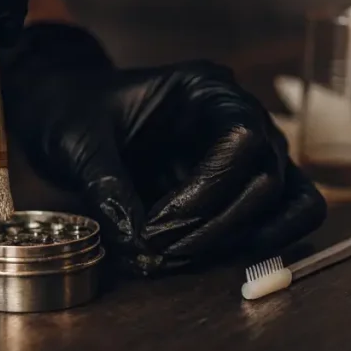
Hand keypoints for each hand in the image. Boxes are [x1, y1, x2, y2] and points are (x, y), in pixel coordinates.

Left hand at [0, 24, 326, 274]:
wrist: (66, 112)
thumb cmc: (73, 110)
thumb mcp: (79, 142)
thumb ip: (108, 188)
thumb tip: (138, 245)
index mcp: (205, 90)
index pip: (242, 138)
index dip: (206, 192)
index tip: (156, 227)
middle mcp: (240, 116)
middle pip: (267, 177)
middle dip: (215, 226)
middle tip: (158, 254)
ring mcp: (248, 152)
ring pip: (284, 201)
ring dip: (235, 241)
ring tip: (174, 260)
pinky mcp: (241, 185)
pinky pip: (281, 217)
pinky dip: (256, 245)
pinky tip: (207, 260)